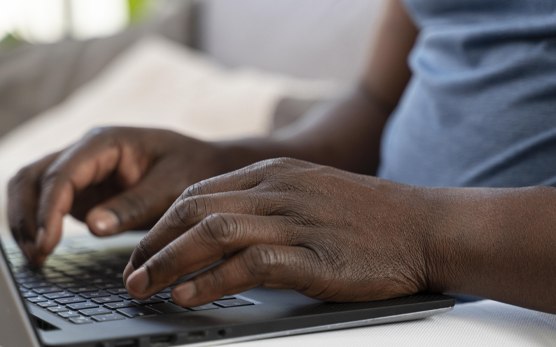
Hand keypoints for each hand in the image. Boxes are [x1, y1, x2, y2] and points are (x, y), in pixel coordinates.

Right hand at [8, 127, 226, 264]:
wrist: (205, 166)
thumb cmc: (192, 169)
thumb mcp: (171, 188)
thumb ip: (133, 205)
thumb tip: (93, 227)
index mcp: (105, 142)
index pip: (62, 173)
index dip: (48, 209)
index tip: (47, 243)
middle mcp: (85, 152)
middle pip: (33, 176)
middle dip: (26, 216)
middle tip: (35, 255)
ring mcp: (80, 171)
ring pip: (30, 187)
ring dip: (25, 220)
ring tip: (35, 257)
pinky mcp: (81, 190)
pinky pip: (45, 203)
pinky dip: (37, 224)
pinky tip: (42, 250)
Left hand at [122, 158, 437, 306]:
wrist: (425, 226)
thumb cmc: (368, 217)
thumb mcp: (308, 195)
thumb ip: (265, 206)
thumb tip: (217, 232)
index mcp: (274, 173)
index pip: (198, 193)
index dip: (161, 223)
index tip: (142, 250)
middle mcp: (279, 190)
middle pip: (195, 208)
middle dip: (154, 242)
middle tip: (131, 272)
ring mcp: (296, 220)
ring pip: (214, 231)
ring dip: (170, 260)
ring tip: (144, 287)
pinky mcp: (314, 254)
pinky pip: (249, 263)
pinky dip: (211, 279)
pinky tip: (189, 295)